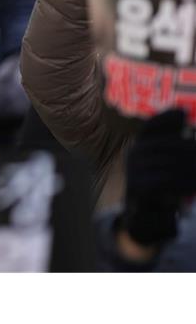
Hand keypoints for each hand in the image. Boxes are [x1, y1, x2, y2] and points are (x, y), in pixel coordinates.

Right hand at [118, 109, 195, 250]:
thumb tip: (185, 113)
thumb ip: (175, 143)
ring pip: (166, 164)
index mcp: (140, 144)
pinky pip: (162, 182)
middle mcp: (133, 153)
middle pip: (163, 145)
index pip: (151, 126)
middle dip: (187, 147)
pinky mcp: (137, 186)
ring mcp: (133, 169)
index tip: (184, 113)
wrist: (145, 210)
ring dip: (188, 168)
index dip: (165, 118)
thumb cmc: (162, 181)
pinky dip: (180, 183)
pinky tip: (192, 188)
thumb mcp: (167, 161)